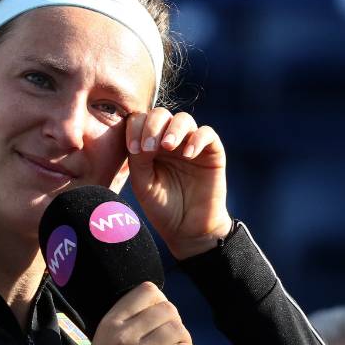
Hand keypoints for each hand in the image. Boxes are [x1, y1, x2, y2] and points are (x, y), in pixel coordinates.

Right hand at [57, 282, 198, 344]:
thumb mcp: (102, 344)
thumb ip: (125, 327)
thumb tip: (157, 314)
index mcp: (109, 324)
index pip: (146, 291)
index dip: (162, 302)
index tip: (163, 318)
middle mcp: (123, 336)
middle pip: (167, 310)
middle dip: (177, 322)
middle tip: (175, 338)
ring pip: (178, 331)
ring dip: (185, 340)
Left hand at [125, 108, 232, 258]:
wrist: (188, 230)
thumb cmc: (163, 207)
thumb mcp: (143, 184)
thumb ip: (138, 160)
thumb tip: (141, 138)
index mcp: (149, 145)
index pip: (140, 121)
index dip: (135, 128)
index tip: (132, 149)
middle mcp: (170, 140)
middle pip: (161, 114)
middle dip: (152, 125)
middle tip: (148, 147)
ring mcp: (191, 144)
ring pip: (184, 119)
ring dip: (174, 128)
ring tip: (168, 146)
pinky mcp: (212, 152)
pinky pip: (207, 134)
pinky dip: (197, 139)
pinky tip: (188, 155)